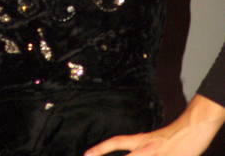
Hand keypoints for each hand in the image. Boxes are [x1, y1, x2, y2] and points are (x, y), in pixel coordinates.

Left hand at [84, 94, 224, 155]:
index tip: (86, 154)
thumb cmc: (176, 135)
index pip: (117, 142)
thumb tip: (133, 152)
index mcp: (142, 141)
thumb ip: (144, 149)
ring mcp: (157, 155)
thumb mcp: (155, 141)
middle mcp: (146, 148)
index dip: (101, 149)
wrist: (193, 128)